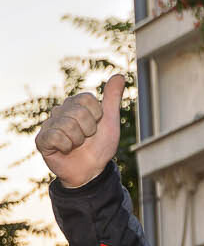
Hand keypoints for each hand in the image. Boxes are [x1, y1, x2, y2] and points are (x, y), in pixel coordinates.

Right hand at [35, 72, 124, 189]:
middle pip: (78, 112)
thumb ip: (112, 98)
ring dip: (78, 140)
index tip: (96, 125)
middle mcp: (60, 110)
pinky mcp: (41, 139)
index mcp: (76, 104)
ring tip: (76, 144)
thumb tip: (119, 75)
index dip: (97, 115)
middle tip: (86, 138)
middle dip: (88, 129)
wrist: (91, 170)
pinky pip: (55, 136)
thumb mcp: (110, 121)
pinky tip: (65, 149)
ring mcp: (49, 124)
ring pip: (67, 125)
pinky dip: (66, 146)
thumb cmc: (100, 145)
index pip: (87, 99)